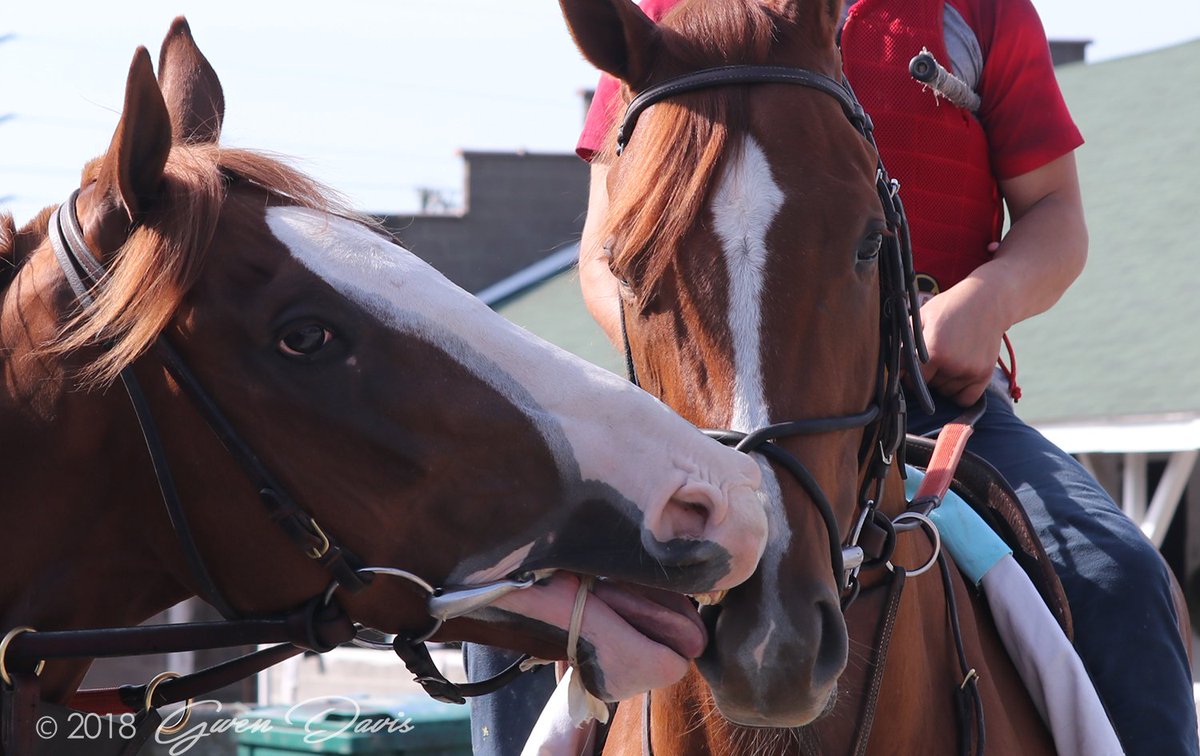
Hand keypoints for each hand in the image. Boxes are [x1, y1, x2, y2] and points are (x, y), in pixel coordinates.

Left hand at [918, 251, 1007, 406]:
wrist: (986, 301)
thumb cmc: (949, 307)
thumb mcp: (921, 318)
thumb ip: (905, 345)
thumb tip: (895, 371)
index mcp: (935, 351)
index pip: (913, 380)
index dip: (908, 375)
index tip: (910, 368)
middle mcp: (954, 364)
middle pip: (929, 387)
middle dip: (926, 377)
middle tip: (933, 358)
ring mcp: (971, 371)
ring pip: (946, 393)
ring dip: (942, 383)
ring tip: (947, 360)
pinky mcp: (984, 374)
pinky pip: (966, 399)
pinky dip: (959, 393)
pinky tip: (956, 377)